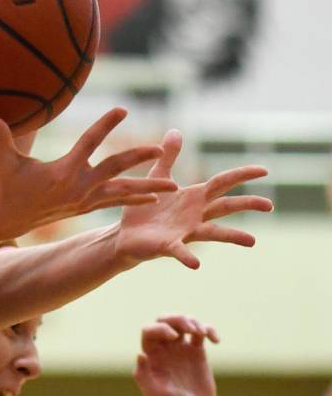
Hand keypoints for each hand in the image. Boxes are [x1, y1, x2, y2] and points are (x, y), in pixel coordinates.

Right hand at [0, 107, 176, 237]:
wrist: (8, 218)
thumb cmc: (5, 185)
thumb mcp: (3, 161)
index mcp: (63, 171)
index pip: (89, 143)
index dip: (105, 124)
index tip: (123, 109)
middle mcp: (79, 186)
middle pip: (115, 168)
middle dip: (138, 158)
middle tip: (159, 150)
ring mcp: (84, 199)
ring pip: (123, 192)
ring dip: (148, 187)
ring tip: (173, 184)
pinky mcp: (85, 208)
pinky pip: (115, 203)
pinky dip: (134, 200)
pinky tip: (154, 198)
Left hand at [115, 129, 273, 268]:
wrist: (125, 235)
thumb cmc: (144, 209)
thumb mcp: (157, 177)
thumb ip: (168, 157)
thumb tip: (176, 131)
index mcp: (194, 197)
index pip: (223, 183)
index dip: (242, 175)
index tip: (264, 170)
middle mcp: (195, 215)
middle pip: (226, 207)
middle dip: (247, 204)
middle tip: (270, 205)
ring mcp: (184, 232)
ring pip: (213, 233)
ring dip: (232, 236)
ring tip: (252, 241)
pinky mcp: (167, 246)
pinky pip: (180, 252)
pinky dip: (188, 257)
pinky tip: (196, 265)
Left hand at [134, 315, 217, 395]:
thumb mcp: (156, 395)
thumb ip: (144, 377)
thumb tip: (140, 354)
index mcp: (151, 356)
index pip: (149, 331)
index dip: (160, 328)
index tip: (174, 336)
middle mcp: (164, 350)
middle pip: (165, 320)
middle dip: (177, 318)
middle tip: (190, 328)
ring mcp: (181, 349)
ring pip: (183, 323)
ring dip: (193, 321)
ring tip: (201, 333)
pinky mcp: (197, 352)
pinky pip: (202, 333)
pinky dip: (209, 330)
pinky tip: (215, 340)